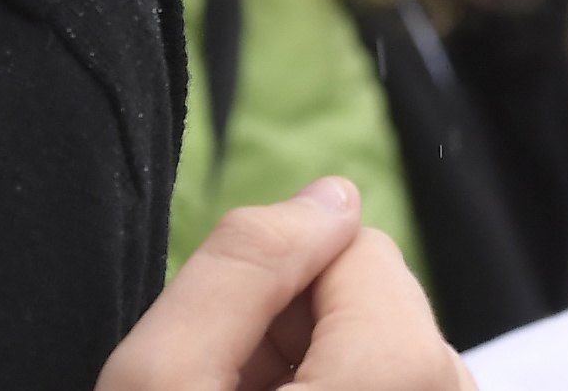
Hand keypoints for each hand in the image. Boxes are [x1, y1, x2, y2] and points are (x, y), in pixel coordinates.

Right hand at [99, 179, 471, 390]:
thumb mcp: (160, 378)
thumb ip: (244, 264)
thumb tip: (329, 194)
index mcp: (407, 369)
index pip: (355, 243)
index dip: (272, 288)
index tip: (226, 358)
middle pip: (373, 302)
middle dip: (297, 334)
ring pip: (375, 356)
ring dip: (310, 378)